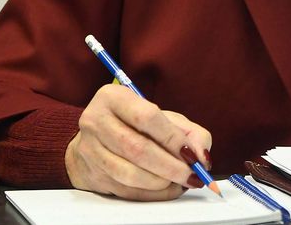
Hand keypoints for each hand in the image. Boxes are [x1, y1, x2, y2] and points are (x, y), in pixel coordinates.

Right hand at [64, 84, 212, 200]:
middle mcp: (95, 121)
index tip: (191, 154)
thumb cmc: (136, 124)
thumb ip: (189, 132)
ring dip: (161, 182)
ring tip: (180, 182)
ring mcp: (89, 149)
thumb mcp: (164, 117)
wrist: (97, 138)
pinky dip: (150, 194)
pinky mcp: (90, 174)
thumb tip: (201, 156)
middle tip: (192, 175)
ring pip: (128, 173)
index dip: (172, 138)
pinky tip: (166, 190)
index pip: (146, 117)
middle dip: (170, 166)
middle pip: (137, 148)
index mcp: (113, 97)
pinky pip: (124, 190)